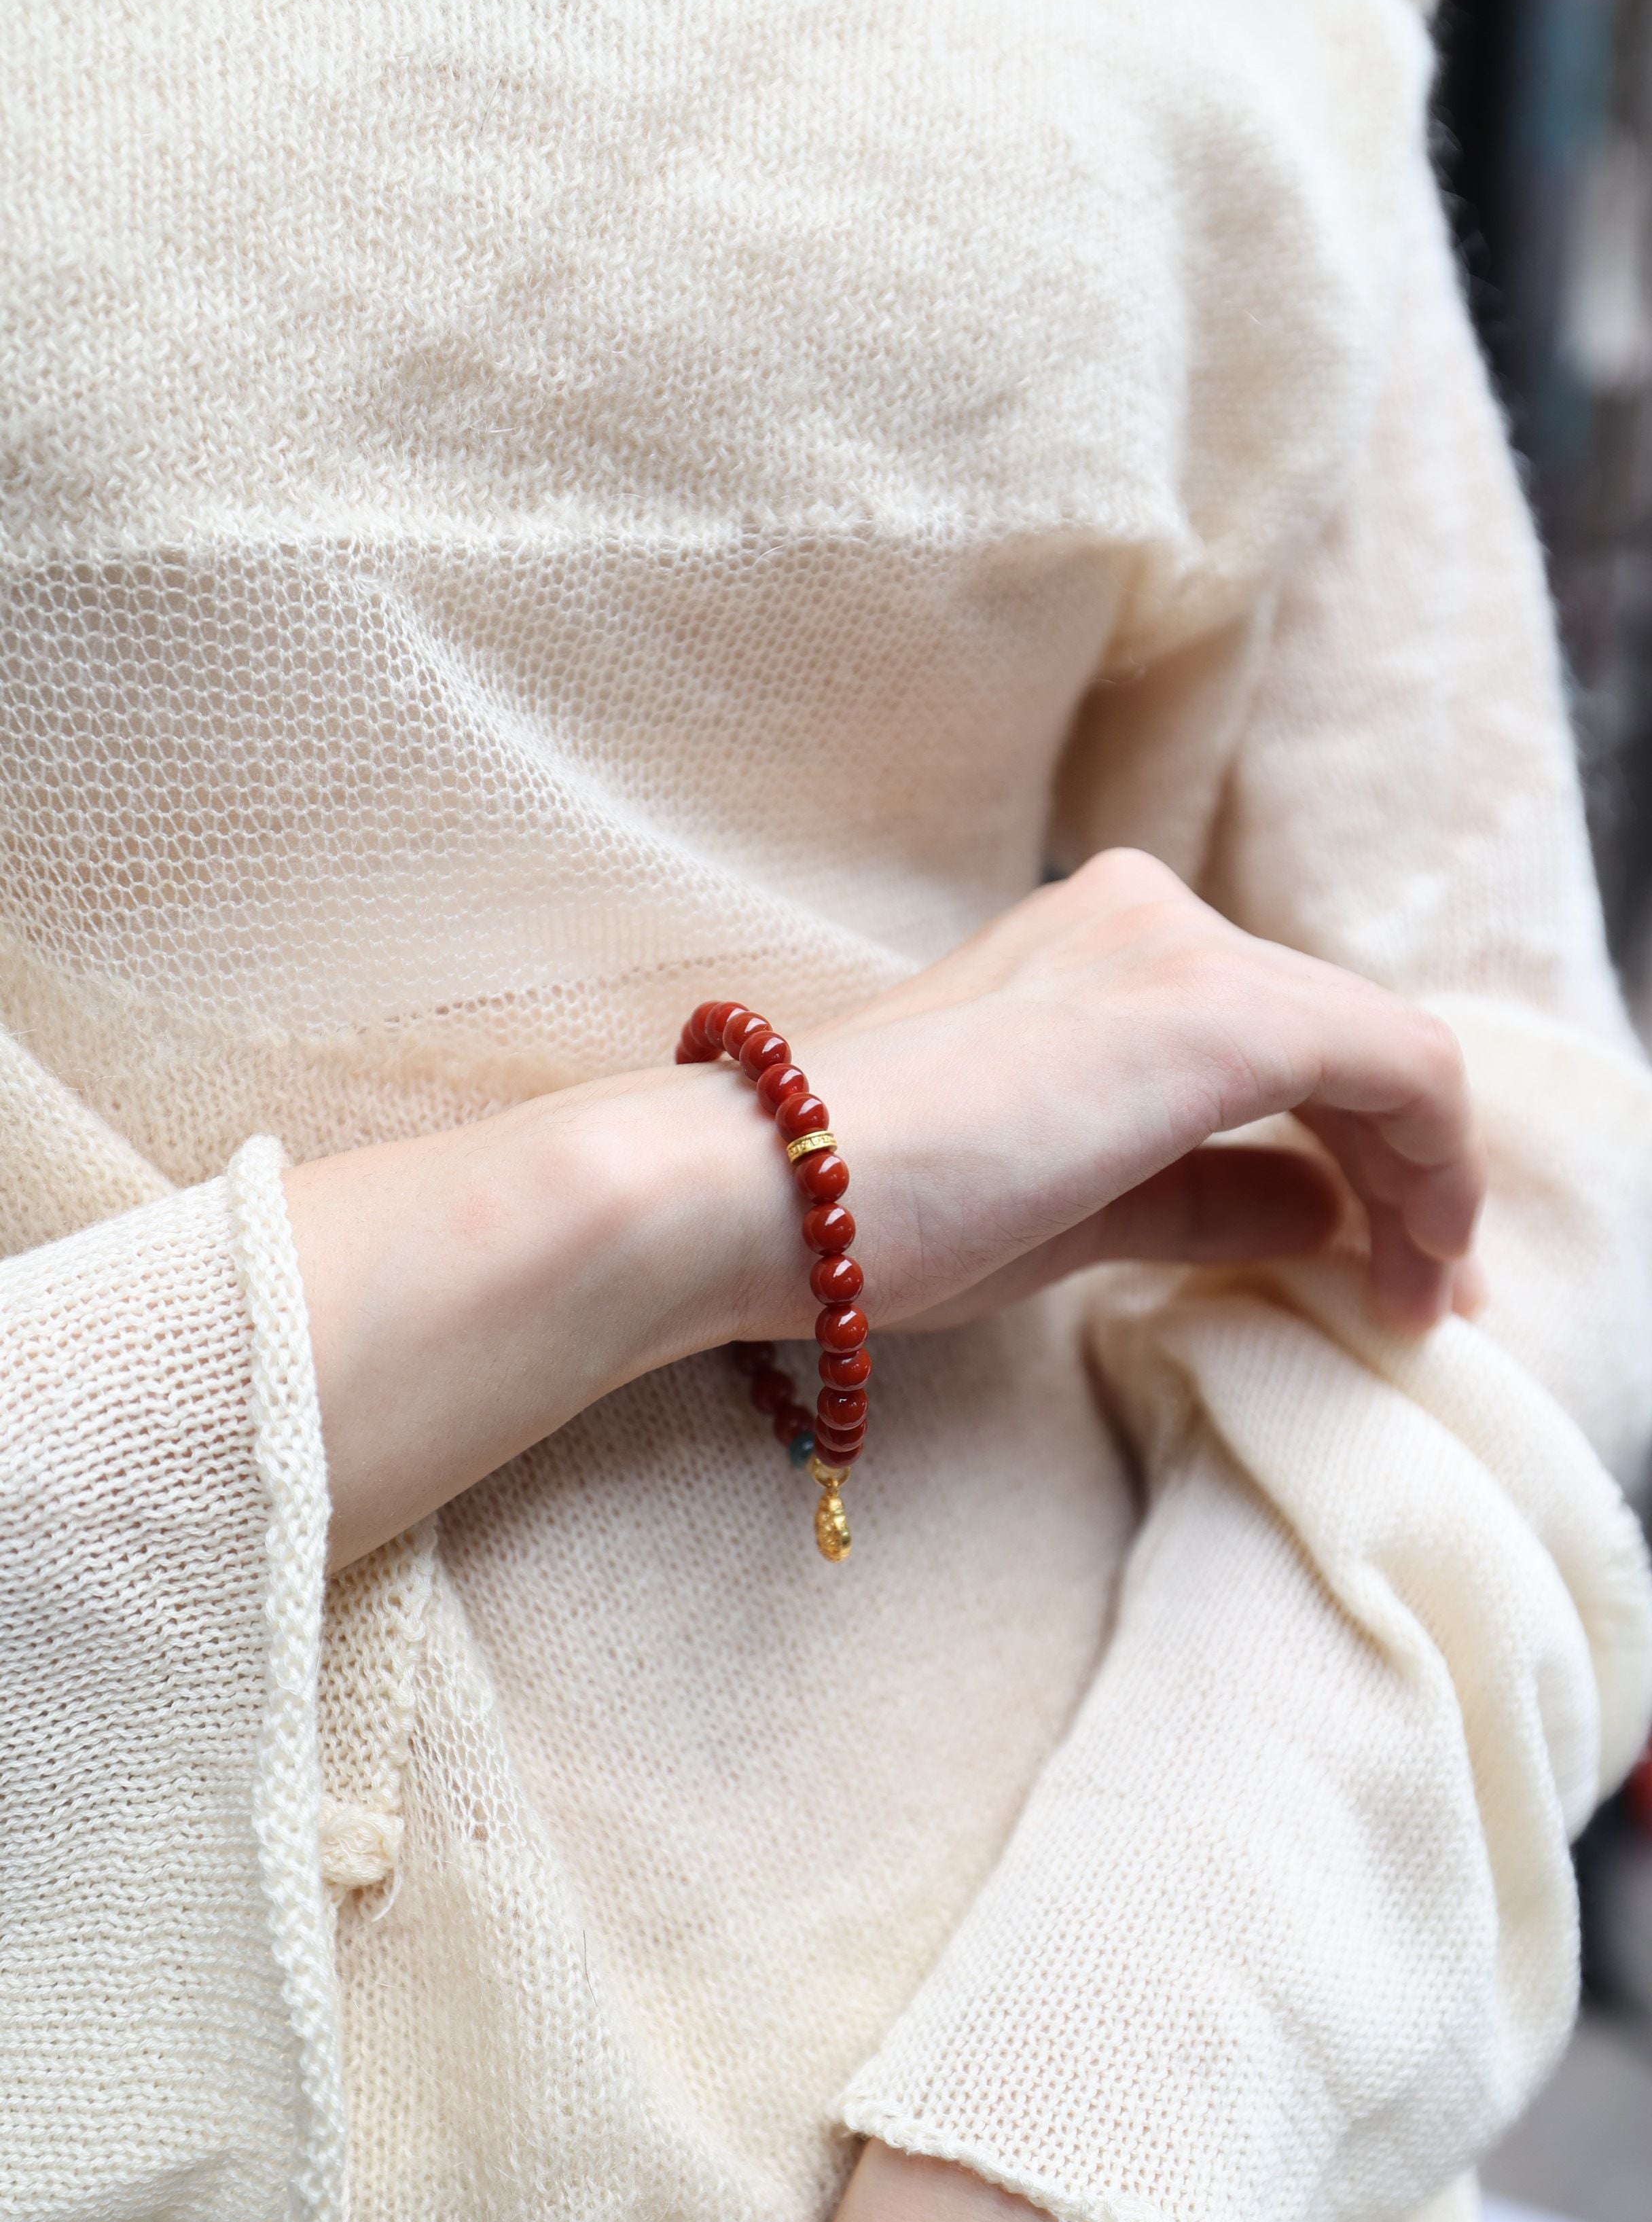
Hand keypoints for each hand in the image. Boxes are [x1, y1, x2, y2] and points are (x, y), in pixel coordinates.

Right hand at [730, 845, 1482, 1340]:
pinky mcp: (1214, 1010)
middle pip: (1339, 1042)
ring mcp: (1181, 951)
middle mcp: (1149, 916)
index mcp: (1095, 946)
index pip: (1274, 1040)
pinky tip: (1417, 1267)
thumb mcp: (1071, 1209)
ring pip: (1383, 1053)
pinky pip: (1399, 1068)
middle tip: (1424, 1298)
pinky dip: (1435, 1168)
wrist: (756, 1190)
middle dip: (1407, 1174)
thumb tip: (1323, 1212)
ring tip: (1422, 1305)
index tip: (1380, 1266)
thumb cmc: (867, 1210)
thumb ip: (1201, 1193)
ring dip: (1428, 1183)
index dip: (1356, 1153)